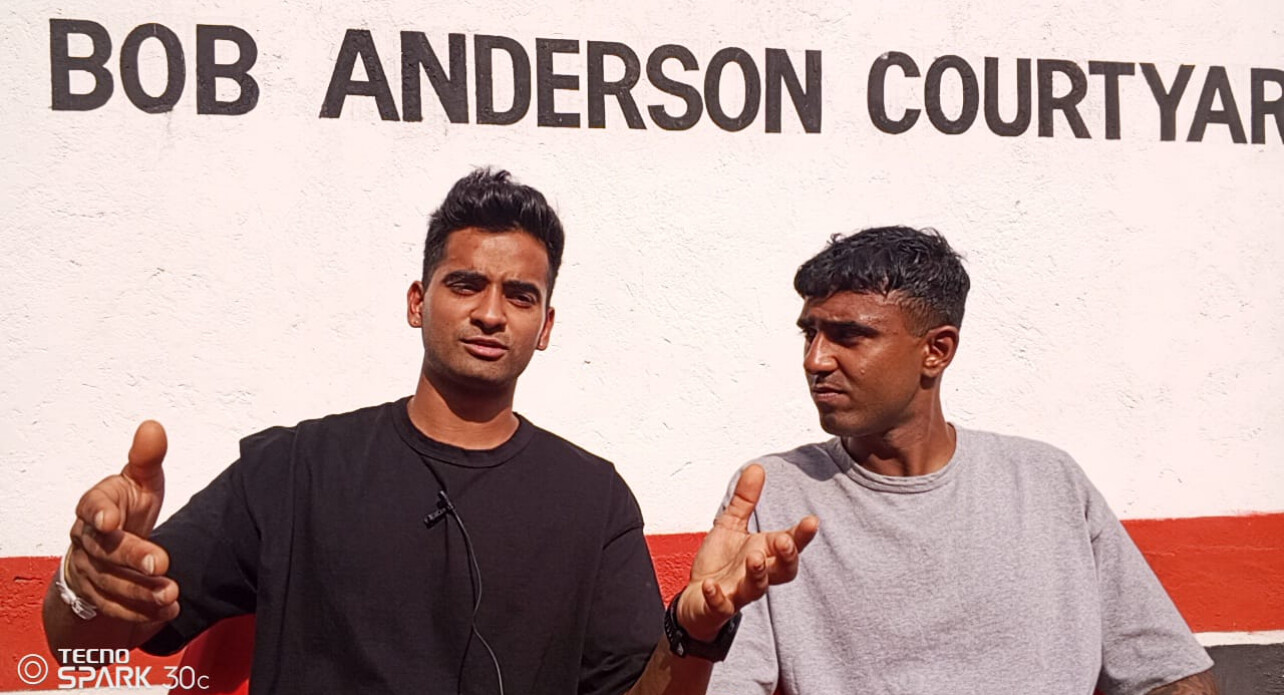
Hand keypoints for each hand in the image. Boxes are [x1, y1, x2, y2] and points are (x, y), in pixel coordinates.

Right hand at [65, 420, 179, 622]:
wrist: (107, 546)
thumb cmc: (126, 507)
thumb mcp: (138, 480)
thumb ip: (146, 458)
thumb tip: (153, 427)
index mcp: (96, 505)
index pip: (91, 506)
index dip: (99, 513)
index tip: (111, 520)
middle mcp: (87, 540)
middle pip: (105, 551)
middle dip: (132, 558)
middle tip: (161, 564)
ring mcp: (90, 571)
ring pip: (109, 585)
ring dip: (140, 592)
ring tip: (171, 594)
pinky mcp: (98, 596)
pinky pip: (114, 609)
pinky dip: (139, 613)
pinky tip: (167, 611)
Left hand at [676, 464, 818, 639]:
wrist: (696, 598)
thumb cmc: (719, 564)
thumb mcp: (730, 526)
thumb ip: (744, 500)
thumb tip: (757, 468)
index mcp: (763, 553)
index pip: (790, 545)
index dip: (802, 535)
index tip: (812, 521)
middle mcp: (756, 574)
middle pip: (783, 571)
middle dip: (787, 557)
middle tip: (784, 541)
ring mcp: (738, 592)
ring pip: (757, 588)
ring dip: (758, 574)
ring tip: (753, 558)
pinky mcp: (718, 606)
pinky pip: (721, 606)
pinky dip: (717, 597)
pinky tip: (711, 586)